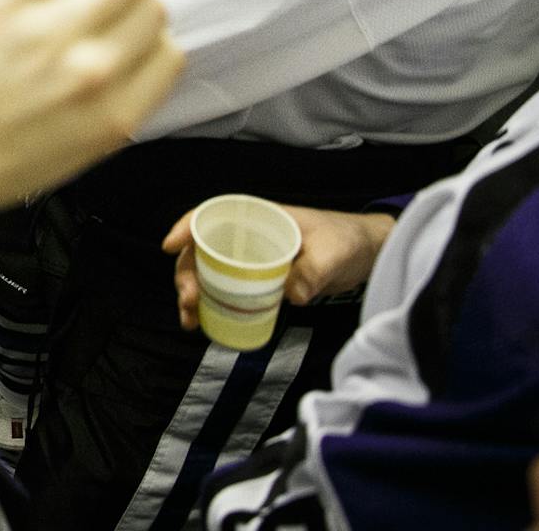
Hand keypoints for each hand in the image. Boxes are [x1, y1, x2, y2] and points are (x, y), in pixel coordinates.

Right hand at [163, 204, 395, 331]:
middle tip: (188, 301)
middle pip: (202, 250)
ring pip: (209, 273)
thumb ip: (313, 270)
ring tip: (191, 321)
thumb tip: (292, 295)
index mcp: (258, 217)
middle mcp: (247, 236)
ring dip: (194, 295)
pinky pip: (227, 290)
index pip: (211, 214)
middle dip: (186, 275)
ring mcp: (251, 259)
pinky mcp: (259, 280)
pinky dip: (212, 306)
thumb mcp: (333, 253)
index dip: (186, 227)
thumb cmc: (347, 240)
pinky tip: (207, 324)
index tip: (170, 247)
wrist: (368, 254)